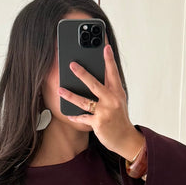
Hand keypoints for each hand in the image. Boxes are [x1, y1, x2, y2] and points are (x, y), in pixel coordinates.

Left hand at [58, 43, 144, 161]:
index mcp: (117, 92)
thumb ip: (109, 89)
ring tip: (60, 90)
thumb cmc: (119, 118)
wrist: (125, 139)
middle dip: (82, 73)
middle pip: (95, 84)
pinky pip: (83, 118)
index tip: (105, 46)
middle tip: (71, 64)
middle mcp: (112, 100)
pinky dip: (75, 117)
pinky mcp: (98, 123)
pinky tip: (68, 114)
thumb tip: (94, 76)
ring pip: (84, 101)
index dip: (109, 59)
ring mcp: (105, 112)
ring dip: (70, 95)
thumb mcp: (118, 101)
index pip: (113, 72)